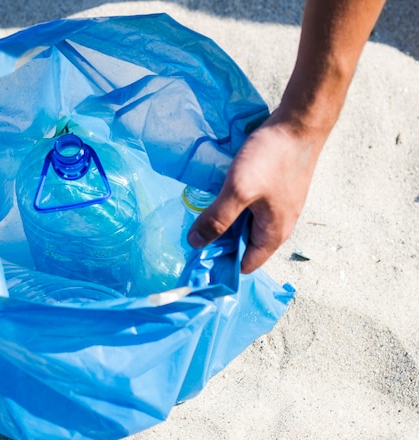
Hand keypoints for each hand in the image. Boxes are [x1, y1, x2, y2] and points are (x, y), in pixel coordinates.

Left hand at [187, 107, 325, 272]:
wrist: (298, 123)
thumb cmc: (271, 158)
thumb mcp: (238, 190)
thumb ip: (217, 219)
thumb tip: (195, 243)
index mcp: (273, 234)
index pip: (244, 265)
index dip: (220, 264)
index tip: (194, 254)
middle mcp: (278, 226)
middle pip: (243, 246)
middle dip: (218, 242)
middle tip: (191, 231)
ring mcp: (277, 208)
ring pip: (244, 225)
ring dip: (224, 222)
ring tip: (200, 213)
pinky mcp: (274, 191)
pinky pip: (249, 208)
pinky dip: (233, 206)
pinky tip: (217, 195)